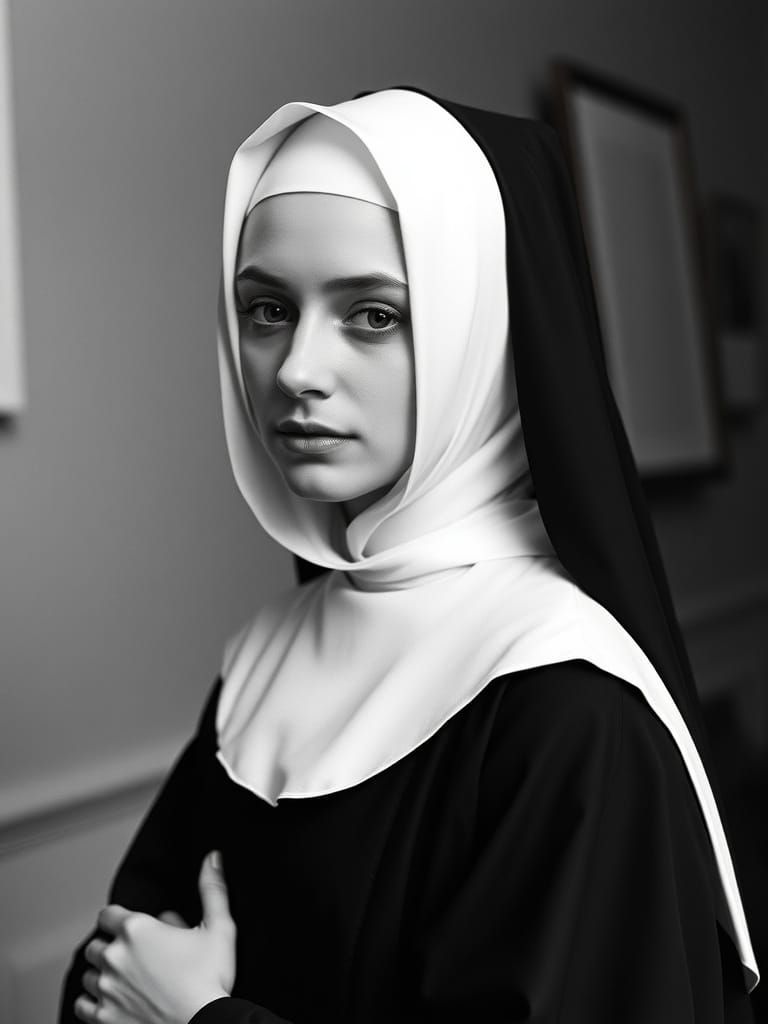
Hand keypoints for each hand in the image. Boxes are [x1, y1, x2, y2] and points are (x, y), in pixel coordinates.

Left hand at [74, 850, 235, 1023]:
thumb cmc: (210, 980)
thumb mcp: (219, 928)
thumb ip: (212, 890)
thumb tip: (213, 859)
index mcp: (137, 930)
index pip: (108, 914)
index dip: (119, 919)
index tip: (133, 929)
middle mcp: (115, 957)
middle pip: (96, 944)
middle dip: (111, 947)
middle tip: (134, 956)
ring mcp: (107, 989)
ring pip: (88, 974)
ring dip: (102, 974)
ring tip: (126, 979)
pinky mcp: (103, 1017)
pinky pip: (82, 1005)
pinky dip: (93, 1001)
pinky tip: (113, 1000)